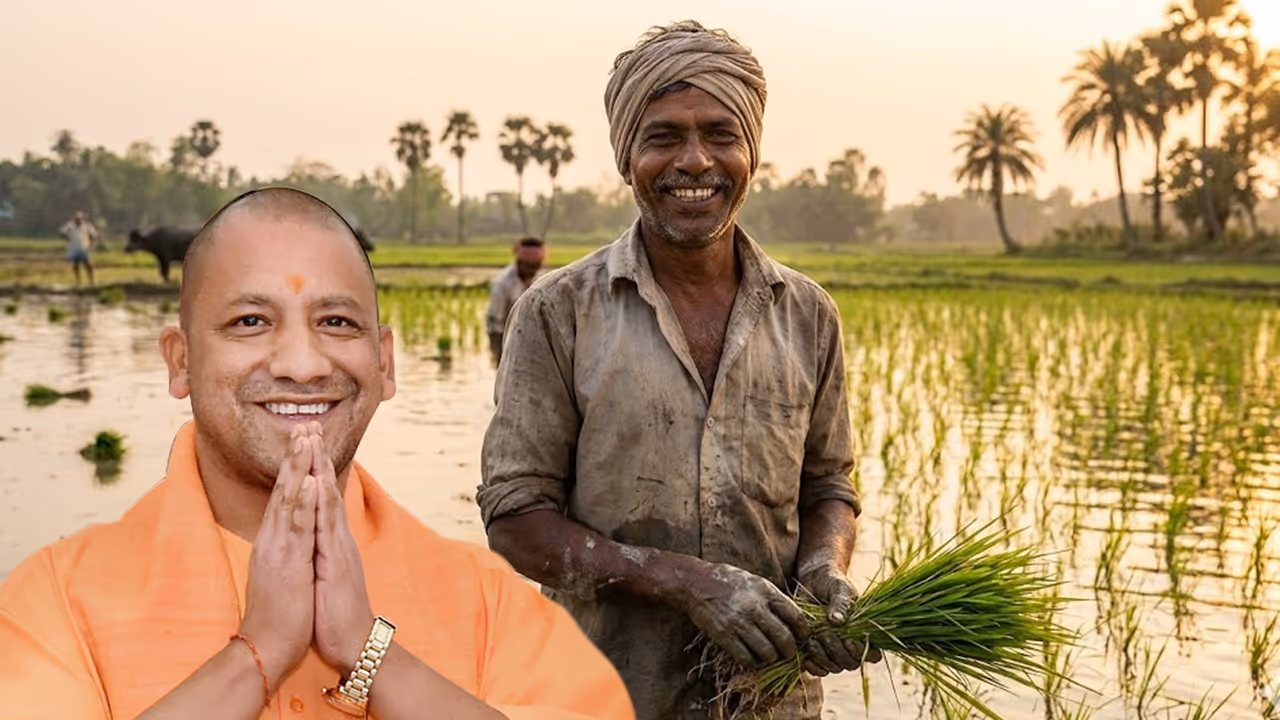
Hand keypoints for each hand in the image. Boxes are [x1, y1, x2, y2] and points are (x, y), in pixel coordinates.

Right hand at [238, 424, 318, 687]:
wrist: (266, 647)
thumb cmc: (277, 615)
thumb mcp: (281, 575)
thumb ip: (282, 552)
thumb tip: (285, 538)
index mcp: (273, 542)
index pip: (283, 497)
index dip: (292, 468)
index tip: (301, 441)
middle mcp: (272, 539)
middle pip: (283, 489)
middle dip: (294, 456)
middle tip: (304, 425)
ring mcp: (277, 548)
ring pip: (288, 499)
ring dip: (298, 468)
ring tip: (306, 439)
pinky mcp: (287, 562)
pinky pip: (296, 526)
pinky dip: (302, 501)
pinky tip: (310, 480)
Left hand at [310, 429, 375, 671]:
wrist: (356, 644)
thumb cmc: (337, 616)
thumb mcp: (326, 578)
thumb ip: (322, 555)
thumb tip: (315, 541)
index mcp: (330, 542)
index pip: (320, 499)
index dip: (312, 469)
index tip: (305, 442)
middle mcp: (336, 539)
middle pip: (324, 490)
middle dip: (316, 457)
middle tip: (309, 425)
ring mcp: (338, 548)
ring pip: (326, 500)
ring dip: (318, 468)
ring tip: (312, 440)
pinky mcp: (336, 561)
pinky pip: (326, 525)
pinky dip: (320, 500)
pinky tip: (315, 480)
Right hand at [685, 562, 809, 668]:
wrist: (696, 583)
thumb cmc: (730, 581)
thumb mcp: (756, 582)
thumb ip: (774, 599)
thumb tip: (795, 621)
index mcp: (766, 592)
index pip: (796, 617)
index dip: (803, 632)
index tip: (803, 638)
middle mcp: (755, 607)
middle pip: (784, 638)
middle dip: (790, 651)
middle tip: (788, 653)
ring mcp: (739, 622)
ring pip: (767, 652)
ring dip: (772, 658)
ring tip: (770, 656)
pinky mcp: (724, 635)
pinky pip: (746, 658)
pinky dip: (753, 663)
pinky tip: (753, 658)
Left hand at [797, 569, 881, 676]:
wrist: (812, 580)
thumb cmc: (831, 582)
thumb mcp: (839, 589)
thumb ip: (841, 604)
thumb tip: (837, 621)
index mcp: (865, 632)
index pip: (873, 655)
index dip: (862, 653)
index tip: (849, 640)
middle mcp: (851, 645)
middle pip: (850, 664)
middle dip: (837, 651)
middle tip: (825, 633)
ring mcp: (833, 650)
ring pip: (834, 668)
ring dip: (823, 657)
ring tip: (813, 639)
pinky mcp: (816, 652)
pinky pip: (818, 669)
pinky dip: (812, 665)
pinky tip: (807, 651)